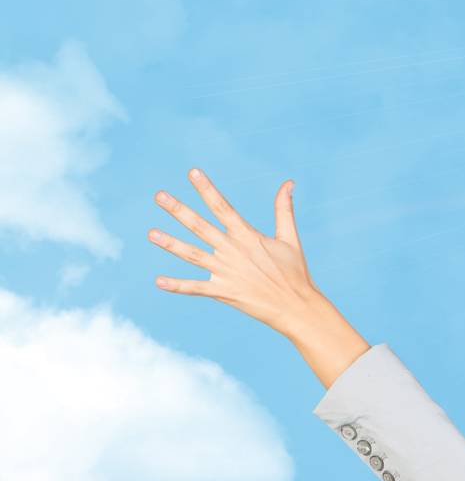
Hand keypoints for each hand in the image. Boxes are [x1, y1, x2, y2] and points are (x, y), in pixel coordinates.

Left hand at [150, 169, 321, 332]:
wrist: (296, 307)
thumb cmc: (295, 273)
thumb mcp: (290, 238)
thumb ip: (284, 210)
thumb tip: (289, 182)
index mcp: (248, 236)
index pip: (223, 207)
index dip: (207, 189)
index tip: (193, 172)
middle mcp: (233, 251)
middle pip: (200, 226)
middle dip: (179, 210)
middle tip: (159, 196)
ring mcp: (226, 272)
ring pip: (193, 255)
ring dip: (171, 244)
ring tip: (151, 234)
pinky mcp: (224, 292)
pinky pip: (196, 288)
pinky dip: (177, 286)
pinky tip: (159, 281)